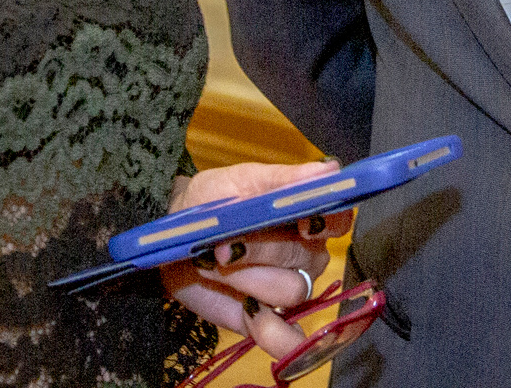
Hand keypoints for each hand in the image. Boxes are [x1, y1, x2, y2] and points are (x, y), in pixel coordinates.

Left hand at [159, 161, 341, 355]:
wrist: (172, 241)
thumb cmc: (210, 203)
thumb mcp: (239, 182)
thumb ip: (282, 180)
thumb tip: (329, 170)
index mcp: (307, 216)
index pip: (339, 221)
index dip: (327, 223)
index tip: (302, 224)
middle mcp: (306, 254)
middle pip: (305, 258)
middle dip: (261, 251)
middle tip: (222, 245)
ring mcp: (287, 290)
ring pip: (290, 292)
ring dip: (247, 280)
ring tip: (212, 265)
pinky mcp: (265, 321)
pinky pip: (286, 339)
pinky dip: (273, 333)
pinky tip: (249, 314)